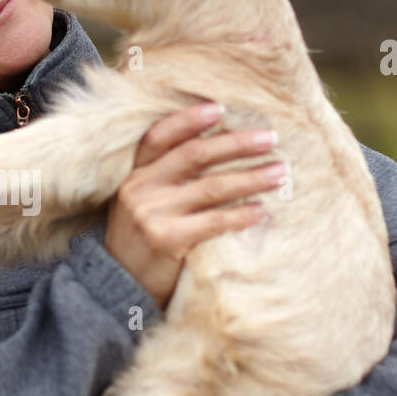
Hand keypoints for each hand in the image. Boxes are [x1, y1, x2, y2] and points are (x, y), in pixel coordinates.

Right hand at [105, 102, 283, 309]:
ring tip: (280, 172)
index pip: (159, 137)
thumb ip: (164, 179)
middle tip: (270, 138)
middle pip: (194, 155)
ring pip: (212, 187)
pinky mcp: (166, 239)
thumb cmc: (139, 241)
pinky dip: (241, 216)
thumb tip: (217, 149)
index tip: (220, 108)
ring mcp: (152, 214)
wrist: (116, 286)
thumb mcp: (139, 203)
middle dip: (236, 144)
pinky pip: (214, 222)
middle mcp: (140, 189)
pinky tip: (262, 211)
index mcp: (133, 175)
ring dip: (251, 178)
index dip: (188, 120)